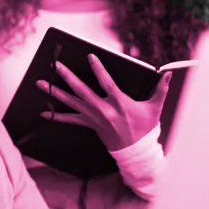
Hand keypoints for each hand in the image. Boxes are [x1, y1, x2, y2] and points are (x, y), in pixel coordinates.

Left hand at [37, 55, 171, 151]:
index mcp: (120, 103)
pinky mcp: (90, 124)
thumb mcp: (155, 108)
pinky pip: (70, 120)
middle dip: (68, 78)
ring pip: (72, 103)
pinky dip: (56, 116)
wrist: (135, 151)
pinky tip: (43, 113)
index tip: (90, 56)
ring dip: (55, 93)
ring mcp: (94, 118)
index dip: (99, 70)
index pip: (107, 83)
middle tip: (56, 66)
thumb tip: (167, 73)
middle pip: (82, 91)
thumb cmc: (145, 128)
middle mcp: (104, 110)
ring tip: (41, 84)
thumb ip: (161, 89)